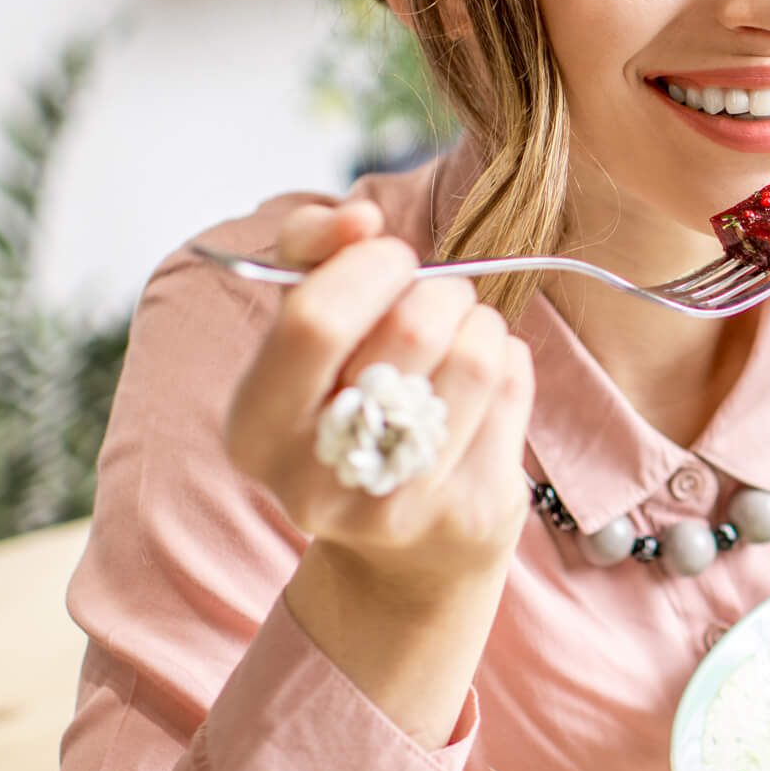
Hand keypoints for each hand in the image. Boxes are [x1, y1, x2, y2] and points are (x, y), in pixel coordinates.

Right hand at [224, 198, 533, 607]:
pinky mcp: (469, 513)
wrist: (403, 553)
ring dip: (480, 322)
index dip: (369, 266)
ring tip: (463, 334)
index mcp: (255, 432)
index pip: (315, 321)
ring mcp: (397, 507)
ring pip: (475, 356)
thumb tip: (357, 217)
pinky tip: (485, 380)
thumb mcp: (302, 330)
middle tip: (437, 297)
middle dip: (438, 289)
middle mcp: (316, 483)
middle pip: (410, 331)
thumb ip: (309, 252)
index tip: (390, 255)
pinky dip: (509, 361)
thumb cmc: (348, 405)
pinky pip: (513, 388)